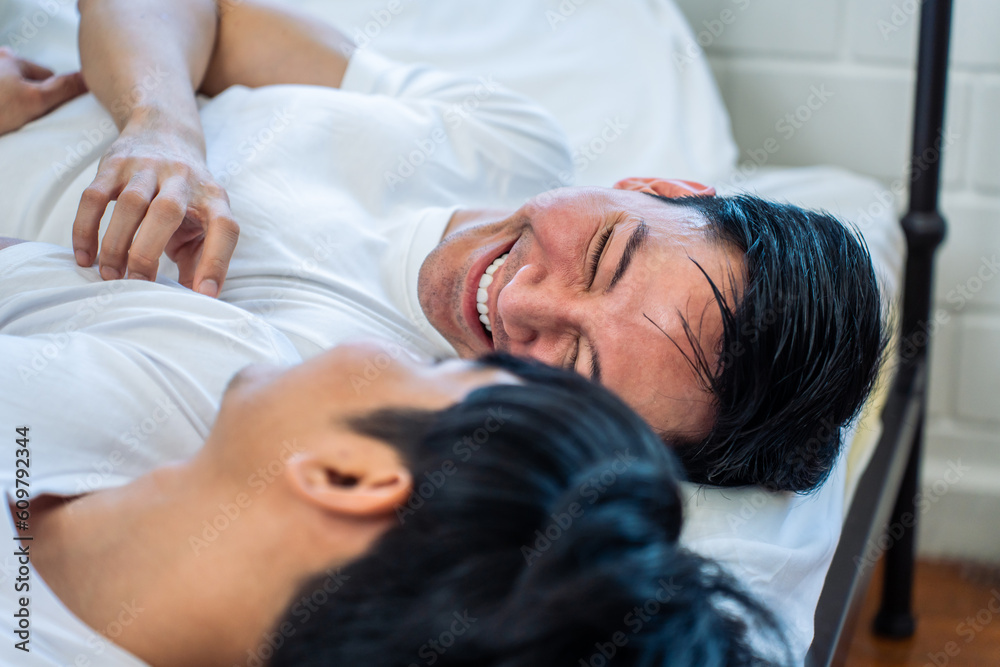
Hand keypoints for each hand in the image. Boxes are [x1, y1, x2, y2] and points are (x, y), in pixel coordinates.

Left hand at [0, 47, 86, 135]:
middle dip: (33, 99)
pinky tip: (4, 121)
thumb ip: (64, 89)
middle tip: (31, 119)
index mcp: (12, 58)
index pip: (48, 75)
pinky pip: (4, 101)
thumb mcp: (35, 101)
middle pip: (28, 82)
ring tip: (13, 122)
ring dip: (17, 105)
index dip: (54, 95)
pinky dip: (5, 111)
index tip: (52, 112)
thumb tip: (89, 79)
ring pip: (14, 91)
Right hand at [72, 113, 238, 296]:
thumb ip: (202, 257)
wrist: (164, 131)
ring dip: (117, 245)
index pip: (225, 228)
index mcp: (214, 197)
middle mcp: (184, 178)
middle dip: (149, 254)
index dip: (217, 262)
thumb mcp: (205, 220)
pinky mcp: (114, 164)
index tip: (205, 295)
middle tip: (137, 284)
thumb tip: (196, 298)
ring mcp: (148, 167)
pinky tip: (85, 256)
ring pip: (130, 204)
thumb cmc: (188, 194)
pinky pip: (94, 197)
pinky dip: (86, 229)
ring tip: (111, 276)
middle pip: (167, 213)